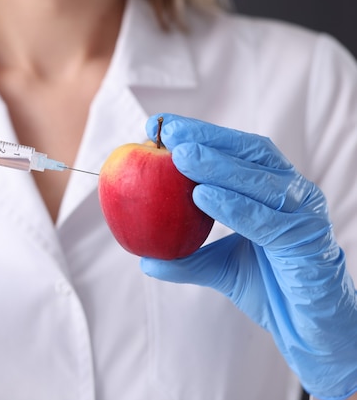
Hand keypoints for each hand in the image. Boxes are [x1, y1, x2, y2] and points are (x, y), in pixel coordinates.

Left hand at [140, 114, 356, 399]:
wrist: (311, 330)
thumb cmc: (273, 288)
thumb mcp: (221, 267)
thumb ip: (187, 258)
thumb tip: (144, 259)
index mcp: (275, 191)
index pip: (240, 151)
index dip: (204, 136)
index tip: (162, 126)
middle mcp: (294, 195)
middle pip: (252, 153)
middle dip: (208, 138)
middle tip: (168, 131)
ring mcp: (305, 217)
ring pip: (261, 181)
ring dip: (219, 166)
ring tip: (181, 156)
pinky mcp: (309, 245)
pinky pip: (269, 222)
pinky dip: (235, 206)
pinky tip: (203, 195)